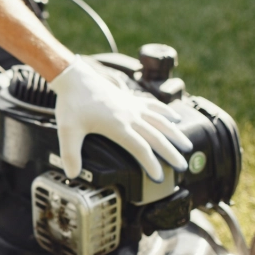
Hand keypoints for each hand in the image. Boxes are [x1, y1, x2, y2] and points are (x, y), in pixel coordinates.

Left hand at [49, 56, 192, 181]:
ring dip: (175, 134)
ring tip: (187, 145)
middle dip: (171, 152)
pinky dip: (166, 112)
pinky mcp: (130, 98)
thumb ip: (70, 154)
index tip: (159, 177)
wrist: (73, 78)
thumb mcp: (67, 131)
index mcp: (117, 126)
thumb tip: (72, 174)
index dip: (151, 164)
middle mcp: (130, 116)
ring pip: (160, 121)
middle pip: (156, 136)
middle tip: (183, 166)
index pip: (140, 148)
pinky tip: (174, 118)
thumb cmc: (71, 104)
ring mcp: (132, 106)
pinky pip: (153, 105)